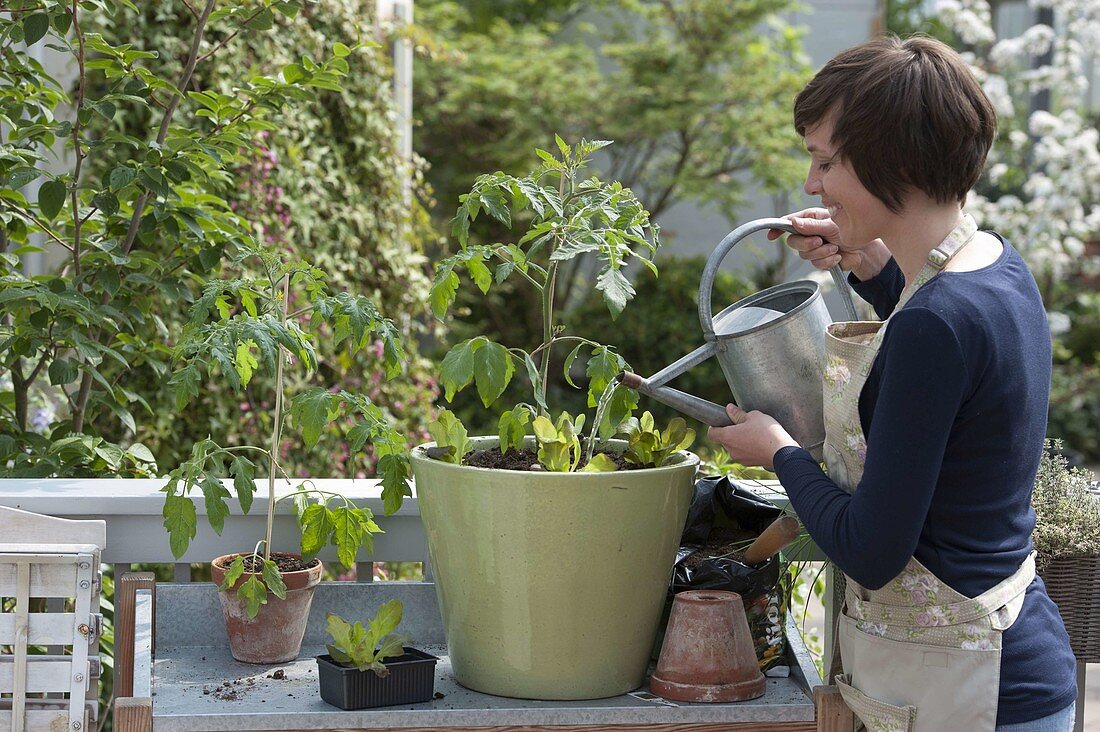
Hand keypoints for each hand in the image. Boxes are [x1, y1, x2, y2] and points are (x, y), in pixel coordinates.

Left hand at [706, 404, 798, 469]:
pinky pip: (744, 453)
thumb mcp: (753, 416)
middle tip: (743, 424)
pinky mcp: (749, 463)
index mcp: (728, 437)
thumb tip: (729, 409)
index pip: (711, 433)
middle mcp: (731, 450)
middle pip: (724, 439)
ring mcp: (740, 458)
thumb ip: (738, 414)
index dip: (715, 426)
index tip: (722, 422)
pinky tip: (759, 442)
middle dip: (731, 432)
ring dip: (740, 440)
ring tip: (754, 433)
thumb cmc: (767, 433)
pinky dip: (748, 448)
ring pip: (734, 447)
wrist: (783, 452)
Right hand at [766, 207, 890, 280]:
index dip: (777, 228)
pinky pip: (816, 264)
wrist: (866, 249)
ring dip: (821, 252)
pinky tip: (837, 256)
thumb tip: (793, 223)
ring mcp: (813, 247)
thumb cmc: (851, 229)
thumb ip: (812, 226)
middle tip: (819, 241)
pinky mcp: (820, 260)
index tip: (771, 235)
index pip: (788, 222)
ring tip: (835, 248)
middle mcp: (808, 233)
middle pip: (793, 242)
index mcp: (809, 219)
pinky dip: (827, 261)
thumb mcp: (831, 225)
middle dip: (806, 244)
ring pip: (804, 255)